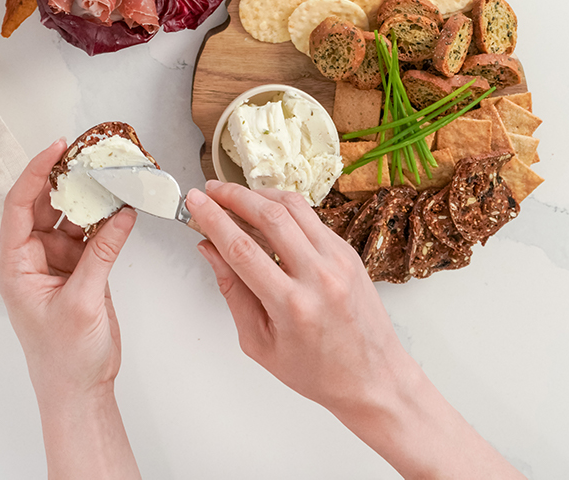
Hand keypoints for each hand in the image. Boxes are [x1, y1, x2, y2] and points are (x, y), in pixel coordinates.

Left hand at [0, 140, 136, 401]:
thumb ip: (102, 253)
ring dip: (89, 196)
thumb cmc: (65, 359)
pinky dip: (105, 219)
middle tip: (89, 153)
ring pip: (69, 215)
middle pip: (43, 203)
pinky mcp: (77, 268)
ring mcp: (54, 261)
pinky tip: (121, 206)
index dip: (37, 172)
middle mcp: (30, 257)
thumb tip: (121, 212)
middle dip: (66, 177)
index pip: (19, 204)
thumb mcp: (83, 303)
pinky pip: (89, 232)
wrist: (80, 392)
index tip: (58, 147)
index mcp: (14, 264)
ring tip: (109, 173)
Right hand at [189, 181, 522, 479]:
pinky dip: (284, 207)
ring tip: (235, 195)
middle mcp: (318, 277)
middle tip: (211, 189)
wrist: (373, 379)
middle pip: (268, 216)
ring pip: (293, 207)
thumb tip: (210, 249)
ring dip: (259, 194)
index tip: (194, 202)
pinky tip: (266, 210)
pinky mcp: (348, 252)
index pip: (242, 249)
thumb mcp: (260, 344)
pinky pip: (312, 217)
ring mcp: (338, 260)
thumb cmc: (317, 372)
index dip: (213, 219)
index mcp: (292, 306)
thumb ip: (233, 292)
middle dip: (233, 196)